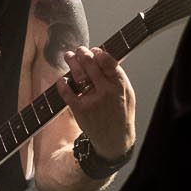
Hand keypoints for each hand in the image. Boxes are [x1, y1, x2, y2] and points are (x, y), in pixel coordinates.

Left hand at [61, 45, 135, 160]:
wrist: (115, 140)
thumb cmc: (120, 115)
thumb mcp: (127, 94)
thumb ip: (117, 77)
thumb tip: (104, 58)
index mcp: (119, 85)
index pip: (108, 61)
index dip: (98, 52)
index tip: (94, 50)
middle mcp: (106, 91)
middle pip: (91, 64)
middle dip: (83, 53)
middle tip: (80, 50)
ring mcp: (92, 100)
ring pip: (78, 74)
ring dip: (72, 62)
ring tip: (69, 56)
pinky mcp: (80, 109)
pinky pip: (67, 92)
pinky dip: (63, 83)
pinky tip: (63, 79)